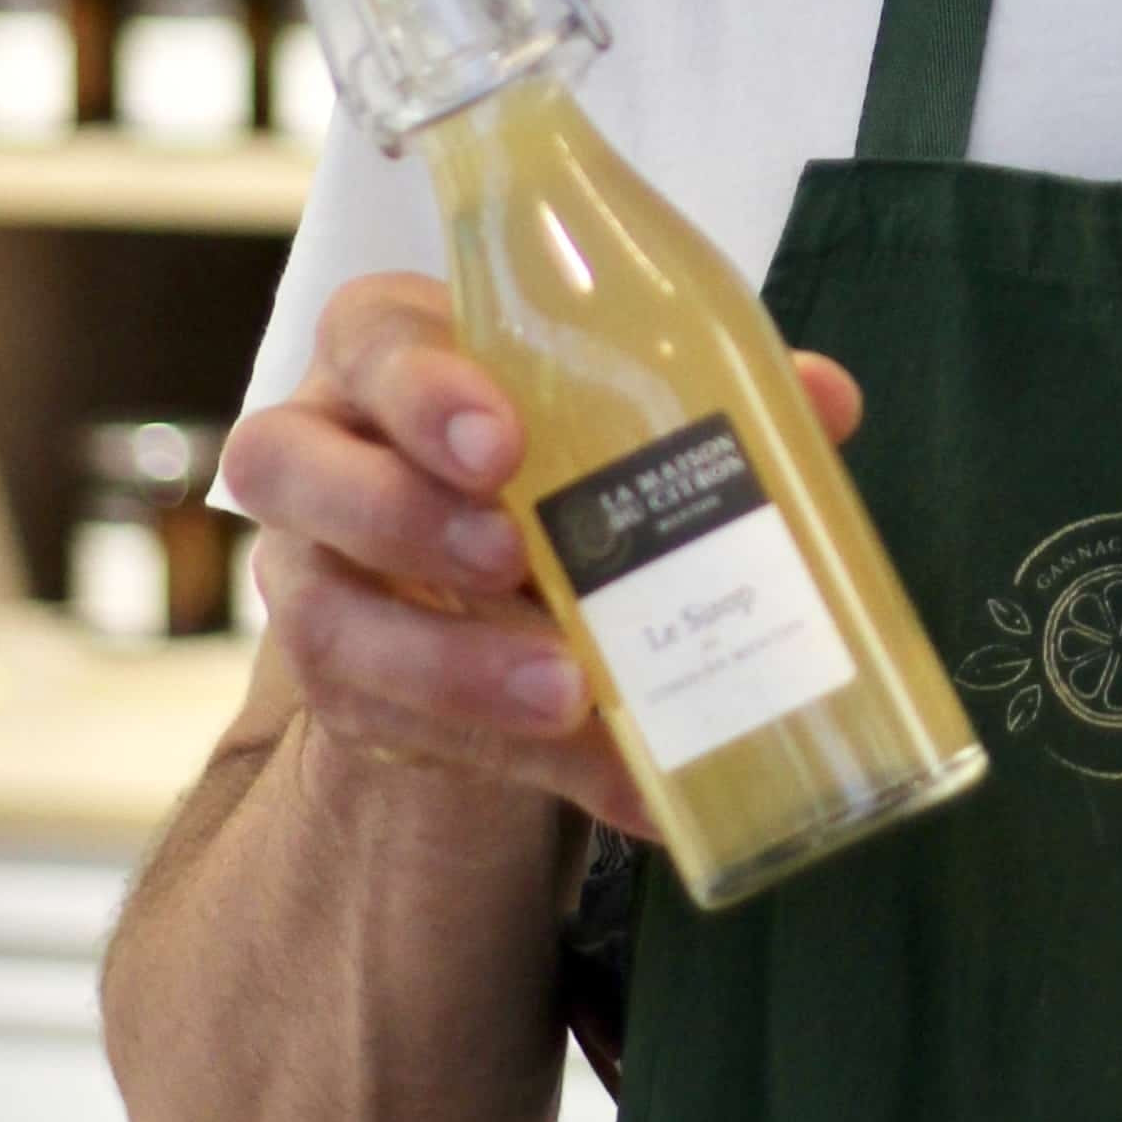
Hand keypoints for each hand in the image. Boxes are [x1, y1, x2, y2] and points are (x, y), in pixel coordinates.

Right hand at [221, 274, 865, 846]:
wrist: (482, 581)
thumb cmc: (547, 450)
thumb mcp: (609, 413)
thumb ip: (708, 398)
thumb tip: (829, 399)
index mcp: (386, 355)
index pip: (369, 339)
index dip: (422, 388)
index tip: (502, 441)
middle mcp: (320, 453)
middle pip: (292, 465)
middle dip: (402, 514)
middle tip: (514, 553)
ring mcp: (312, 576)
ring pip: (319, 621)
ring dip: (448, 663)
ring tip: (566, 690)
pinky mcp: (342, 688)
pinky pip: (391, 731)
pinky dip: (516, 761)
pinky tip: (624, 782)